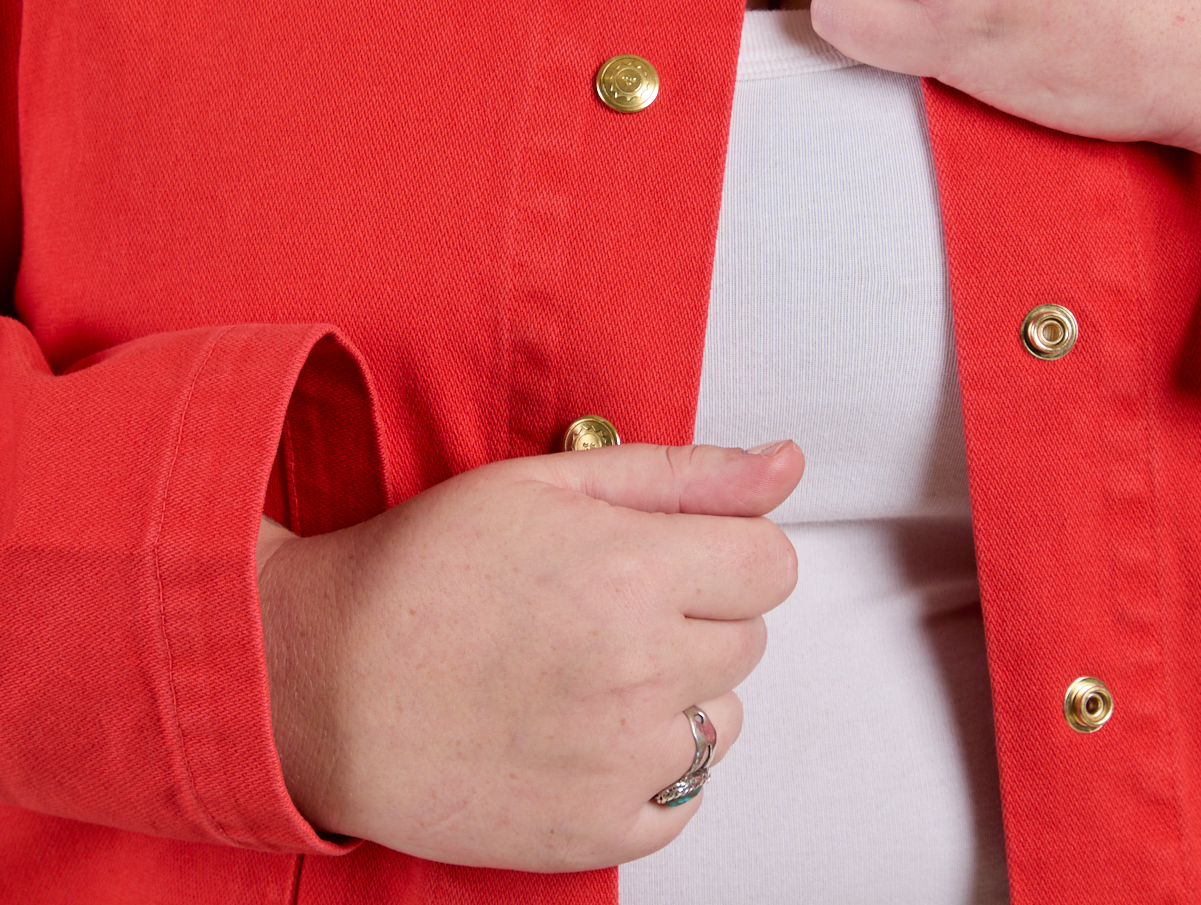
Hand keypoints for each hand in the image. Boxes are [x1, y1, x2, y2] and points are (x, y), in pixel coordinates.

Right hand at [256, 439, 802, 869]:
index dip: (727, 548)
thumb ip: (683, 474)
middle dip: (698, 612)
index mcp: (634, 572)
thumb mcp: (550, 481)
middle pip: (749, 638)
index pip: (771, 564)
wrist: (318, 681)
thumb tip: (785, 465)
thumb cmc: (424, 568)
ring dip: (679, 692)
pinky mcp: (594, 833)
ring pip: (723, 719)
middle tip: (607, 601)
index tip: (674, 552)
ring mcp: (619, 763)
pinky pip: (685, 800)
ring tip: (587, 666)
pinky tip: (583, 728)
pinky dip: (650, 768)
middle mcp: (640, 672)